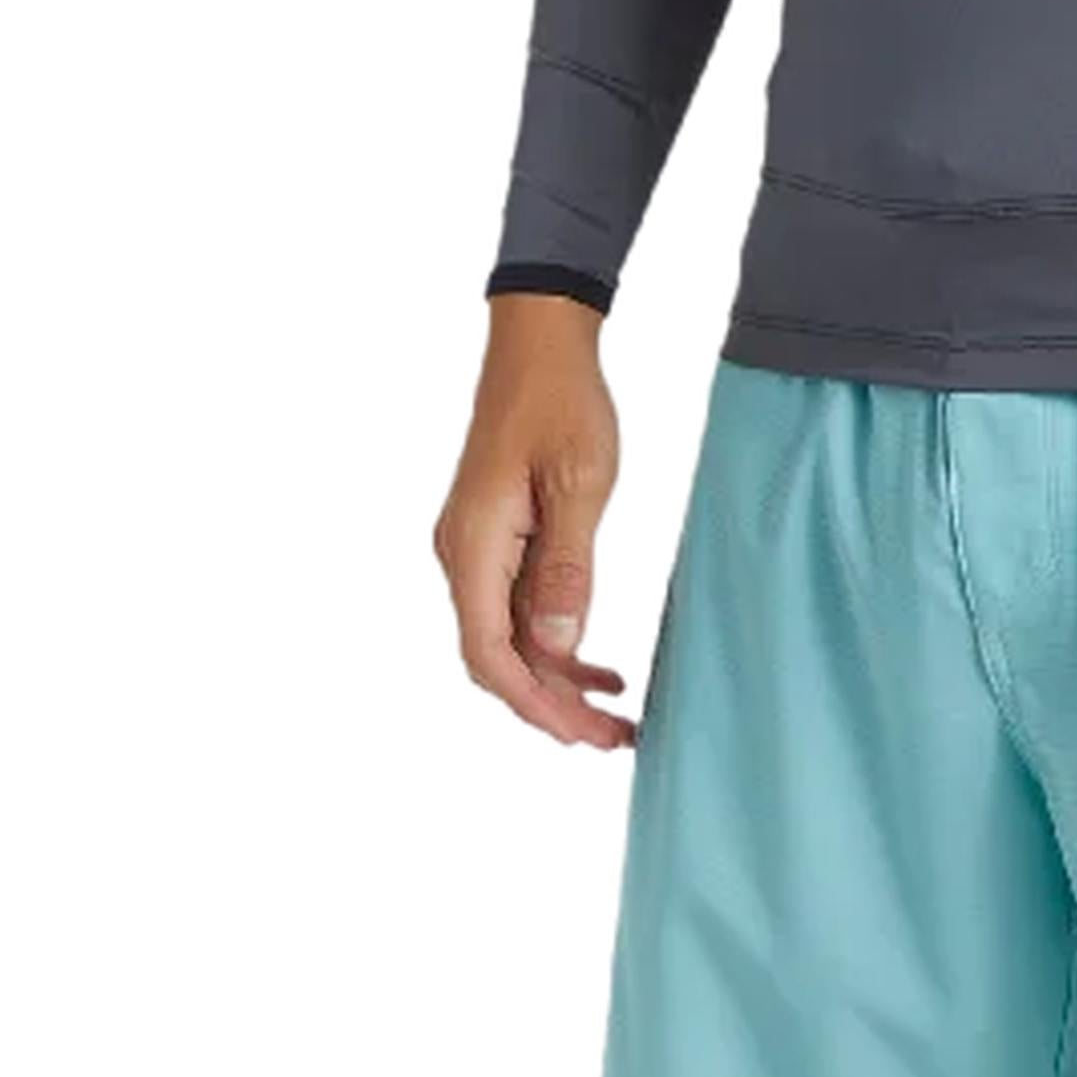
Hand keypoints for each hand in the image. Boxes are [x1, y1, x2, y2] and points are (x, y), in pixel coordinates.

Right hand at [434, 293, 635, 747]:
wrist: (539, 339)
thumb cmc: (561, 399)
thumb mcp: (580, 481)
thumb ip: (567, 569)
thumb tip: (557, 651)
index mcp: (474, 545)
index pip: (490, 653)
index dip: (535, 704)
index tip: (583, 735)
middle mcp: (462, 554)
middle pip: (497, 657)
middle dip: (551, 705)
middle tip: (613, 737)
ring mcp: (475, 547)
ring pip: (509, 637)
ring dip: (557, 678)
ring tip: (614, 712)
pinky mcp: (495, 536)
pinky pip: (517, 606)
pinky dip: (555, 638)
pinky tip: (596, 663)